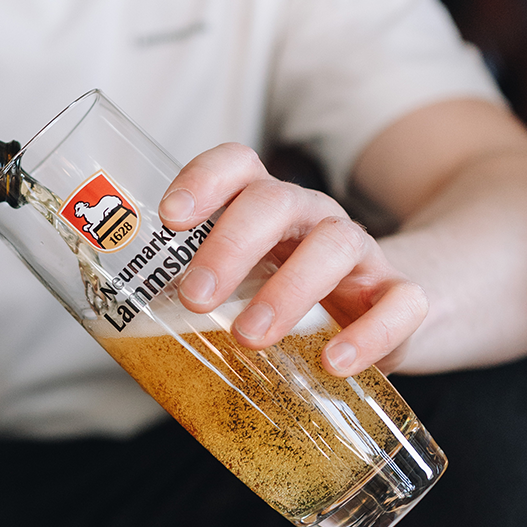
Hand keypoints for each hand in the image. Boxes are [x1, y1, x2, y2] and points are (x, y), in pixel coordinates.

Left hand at [157, 143, 427, 375]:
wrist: (382, 308)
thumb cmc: (287, 288)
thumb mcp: (244, 278)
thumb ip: (197, 288)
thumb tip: (124, 330)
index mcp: (265, 202)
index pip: (236, 164)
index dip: (202, 180)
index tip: (169, 218)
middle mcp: (311, 216)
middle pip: (274, 203)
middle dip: (230, 247)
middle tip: (195, 297)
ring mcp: (361, 252)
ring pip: (334, 247)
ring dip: (288, 292)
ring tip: (249, 337)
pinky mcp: (401, 296)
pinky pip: (399, 303)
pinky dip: (369, 333)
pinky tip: (333, 361)